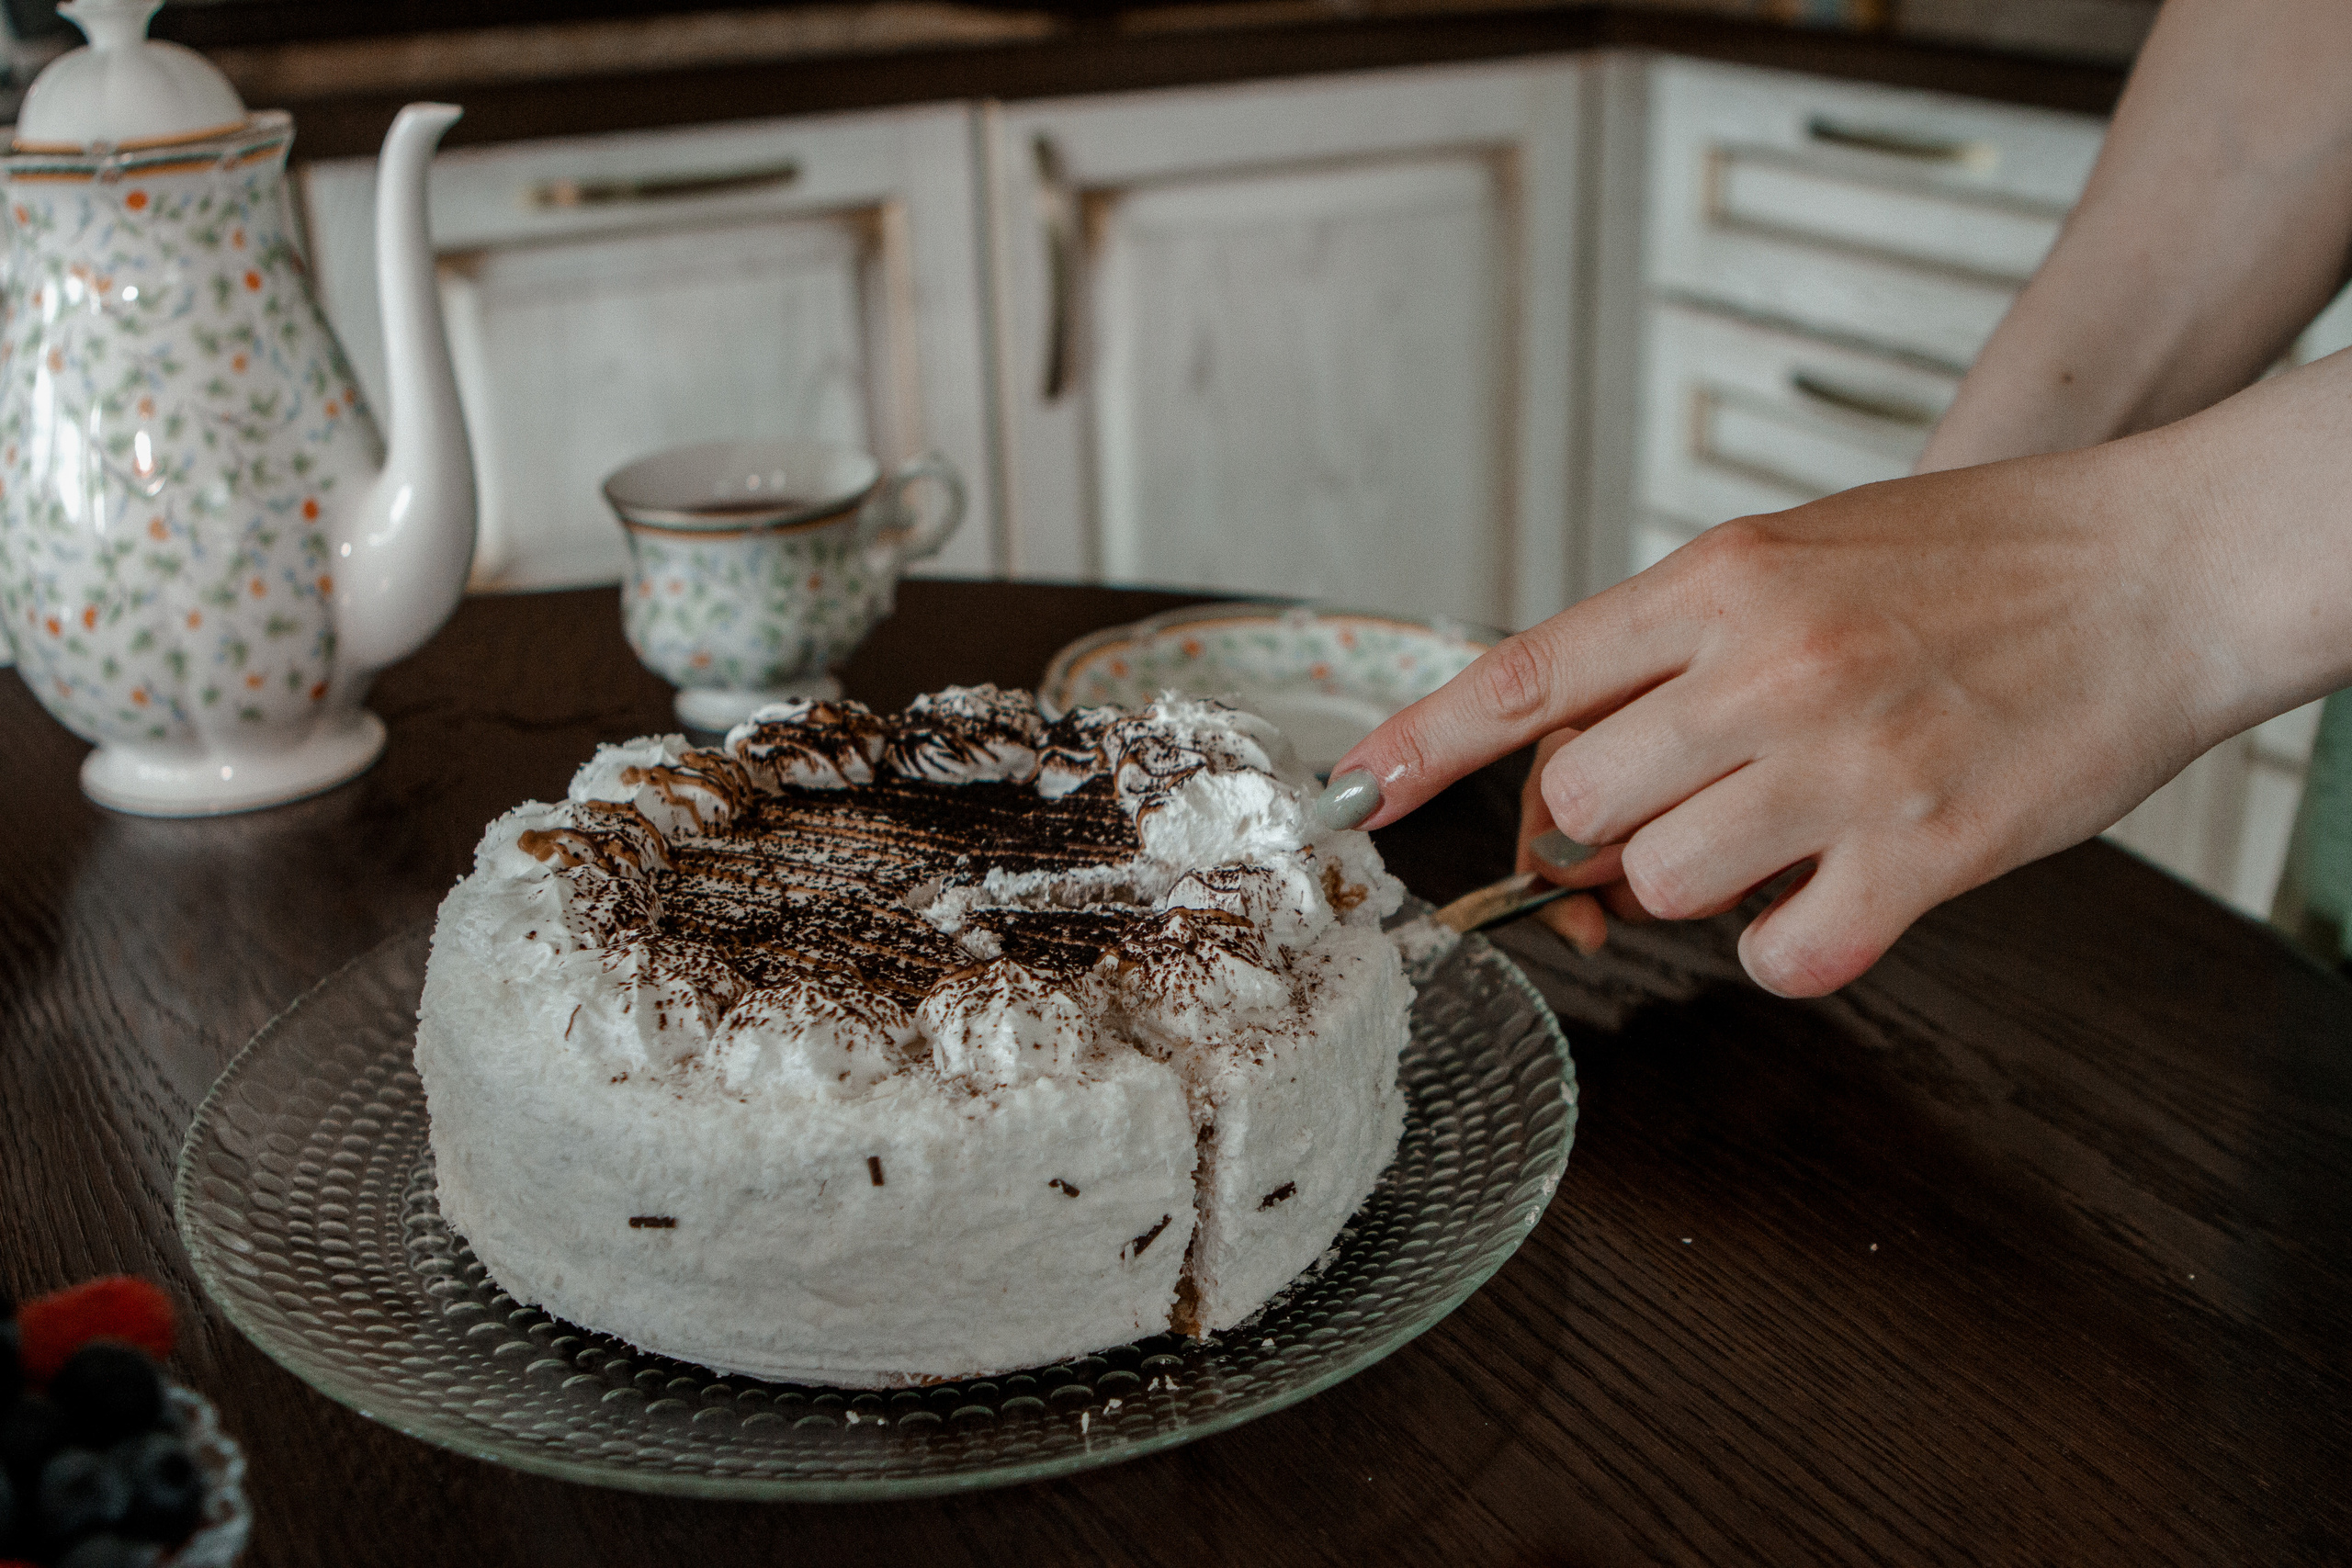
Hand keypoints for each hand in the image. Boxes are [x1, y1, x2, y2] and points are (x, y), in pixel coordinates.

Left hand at [1321, 430, 2281, 996]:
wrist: (2160, 566)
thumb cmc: (1981, 558)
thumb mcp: (1799, 554)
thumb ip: (1678, 649)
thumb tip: (1579, 760)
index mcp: (1722, 581)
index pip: (1527, 672)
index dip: (1423, 742)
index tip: (1352, 794)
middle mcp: (1766, 667)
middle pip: (1582, 805)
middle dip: (1606, 833)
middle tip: (1681, 810)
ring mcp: (1841, 762)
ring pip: (1666, 884)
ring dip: (1703, 883)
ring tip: (1787, 830)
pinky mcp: (1925, 850)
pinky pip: (1784, 954)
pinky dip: (1792, 946)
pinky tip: (1840, 894)